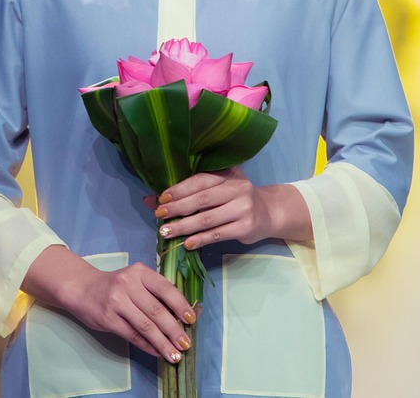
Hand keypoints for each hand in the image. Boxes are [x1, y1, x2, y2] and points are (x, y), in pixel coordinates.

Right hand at [23, 246, 194, 363]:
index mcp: (140, 272)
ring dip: (162, 343)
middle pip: (156, 310)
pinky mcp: (108, 318)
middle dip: (174, 330)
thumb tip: (185, 314)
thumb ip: (156, 293)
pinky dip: (147, 345)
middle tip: (186, 344)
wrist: (82, 288)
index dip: (180, 305)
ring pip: (145, 326)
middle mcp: (128, 284)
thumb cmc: (116, 286)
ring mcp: (116, 301)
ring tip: (174, 355)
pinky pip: (132, 335)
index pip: (165, 288)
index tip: (191, 320)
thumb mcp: (136, 281)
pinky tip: (157, 352)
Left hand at [153, 167, 312, 248]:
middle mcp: (237, 188)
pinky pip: (218, 234)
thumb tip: (151, 200)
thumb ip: (188, 193)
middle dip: (178, 208)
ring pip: (208, 219)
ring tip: (166, 232)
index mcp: (228, 174)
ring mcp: (243, 208)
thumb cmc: (236, 199)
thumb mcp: (217, 190)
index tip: (161, 199)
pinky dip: (200, 239)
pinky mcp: (246, 227)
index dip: (179, 190)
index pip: (200, 180)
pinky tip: (187, 243)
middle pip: (202, 199)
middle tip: (159, 216)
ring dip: (184, 226)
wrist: (269, 213)